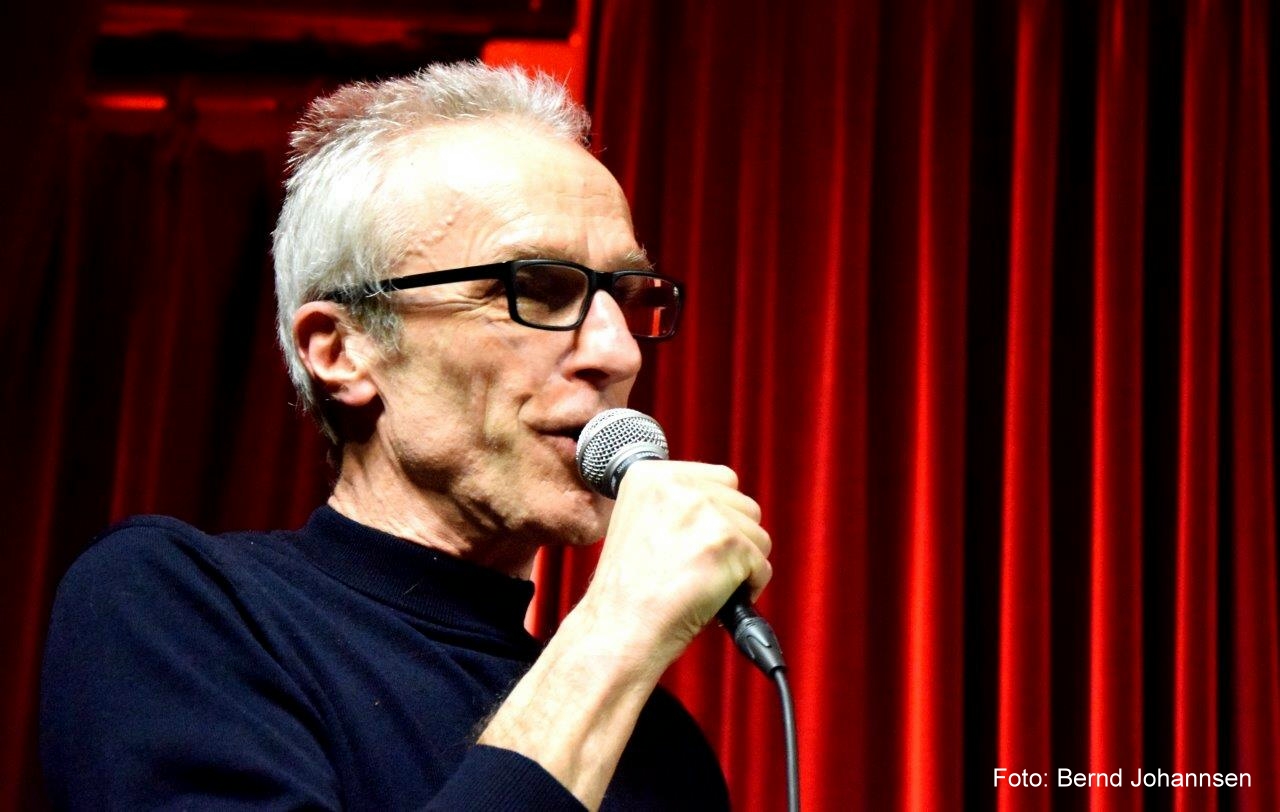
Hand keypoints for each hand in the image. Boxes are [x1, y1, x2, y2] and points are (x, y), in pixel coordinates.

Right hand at [576, 460, 773, 670]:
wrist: (621, 628)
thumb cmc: (628, 591)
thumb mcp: (640, 523)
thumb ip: (677, 505)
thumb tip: (724, 505)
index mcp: (651, 475)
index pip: (720, 479)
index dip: (719, 515)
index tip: (702, 542)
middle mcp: (679, 485)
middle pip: (744, 504)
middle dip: (734, 538)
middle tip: (706, 567)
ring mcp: (706, 512)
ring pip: (757, 534)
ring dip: (743, 562)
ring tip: (710, 583)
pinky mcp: (728, 543)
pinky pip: (761, 565)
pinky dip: (749, 587)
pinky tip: (718, 598)